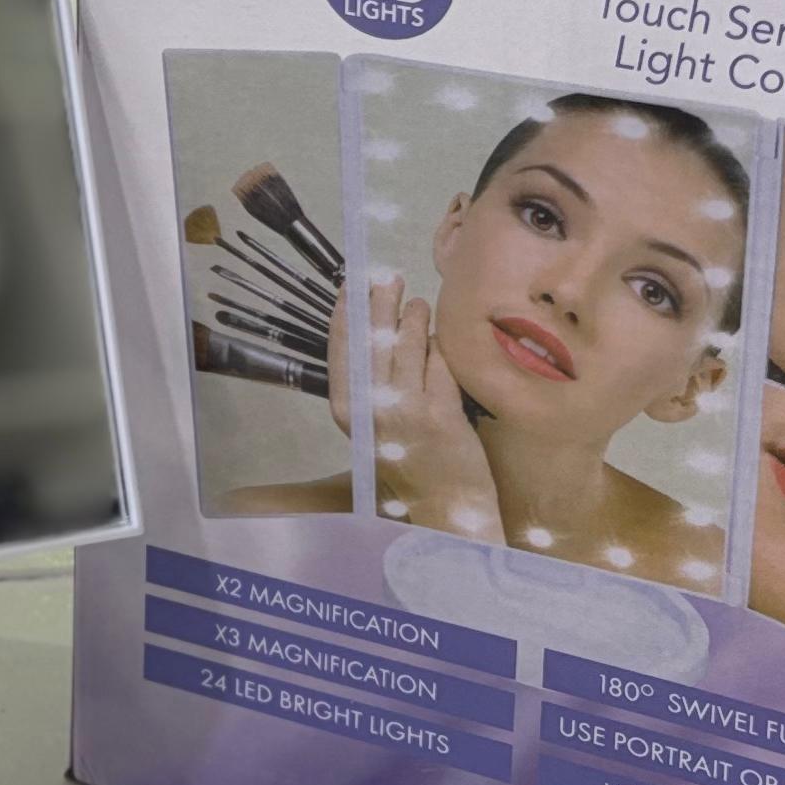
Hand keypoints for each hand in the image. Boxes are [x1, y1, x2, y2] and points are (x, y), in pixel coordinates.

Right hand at [368, 273, 502, 540]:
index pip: (343, 347)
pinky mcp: (440, 414)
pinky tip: (440, 342)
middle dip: (381, 302)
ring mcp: (406, 410)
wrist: (441, 506)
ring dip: (414, 318)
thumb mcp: (375, 423)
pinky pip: (440, 364)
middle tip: (389, 278)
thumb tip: (376, 330)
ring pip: (409, 346)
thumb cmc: (407, 460)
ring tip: (417, 305)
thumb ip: (370, 383)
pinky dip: (440, 350)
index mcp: (348, 410)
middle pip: (375, 339)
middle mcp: (372, 408)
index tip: (353, 285)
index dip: (348, 312)